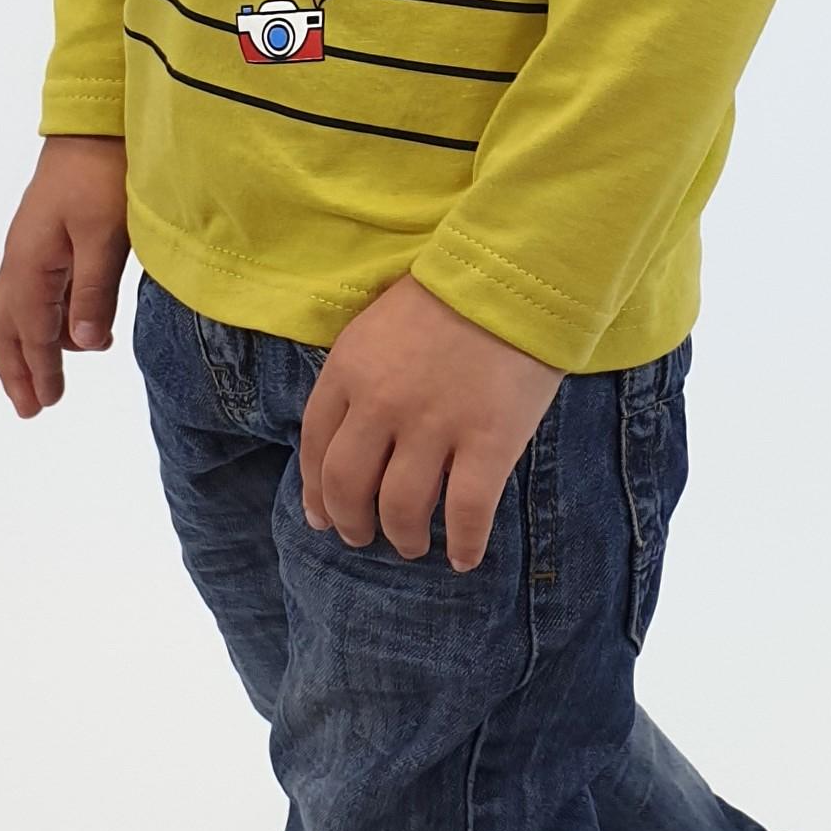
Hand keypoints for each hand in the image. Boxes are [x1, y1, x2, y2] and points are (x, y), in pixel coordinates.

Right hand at [0, 137, 129, 415]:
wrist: (94, 121)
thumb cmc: (101, 173)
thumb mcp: (104, 236)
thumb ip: (92, 292)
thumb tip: (83, 346)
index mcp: (31, 263)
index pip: (33, 331)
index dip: (40, 370)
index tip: (46, 404)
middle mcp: (20, 259)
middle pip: (5, 327)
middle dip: (15, 369)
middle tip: (30, 407)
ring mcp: (29, 247)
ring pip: (12, 310)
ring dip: (23, 348)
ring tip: (42, 379)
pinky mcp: (43, 238)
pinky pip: (28, 293)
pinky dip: (36, 322)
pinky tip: (63, 331)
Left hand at [297, 274, 562, 571]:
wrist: (515, 273)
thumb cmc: (448, 294)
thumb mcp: (376, 324)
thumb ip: (357, 376)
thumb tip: (345, 436)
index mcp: (349, 370)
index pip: (316, 446)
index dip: (316, 491)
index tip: (321, 516)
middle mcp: (382, 404)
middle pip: (349, 487)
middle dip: (351, 523)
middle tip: (362, 536)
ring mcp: (435, 426)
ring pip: (402, 508)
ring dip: (403, 537)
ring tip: (412, 545)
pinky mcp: (488, 442)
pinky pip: (466, 512)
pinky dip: (463, 544)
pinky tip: (463, 557)